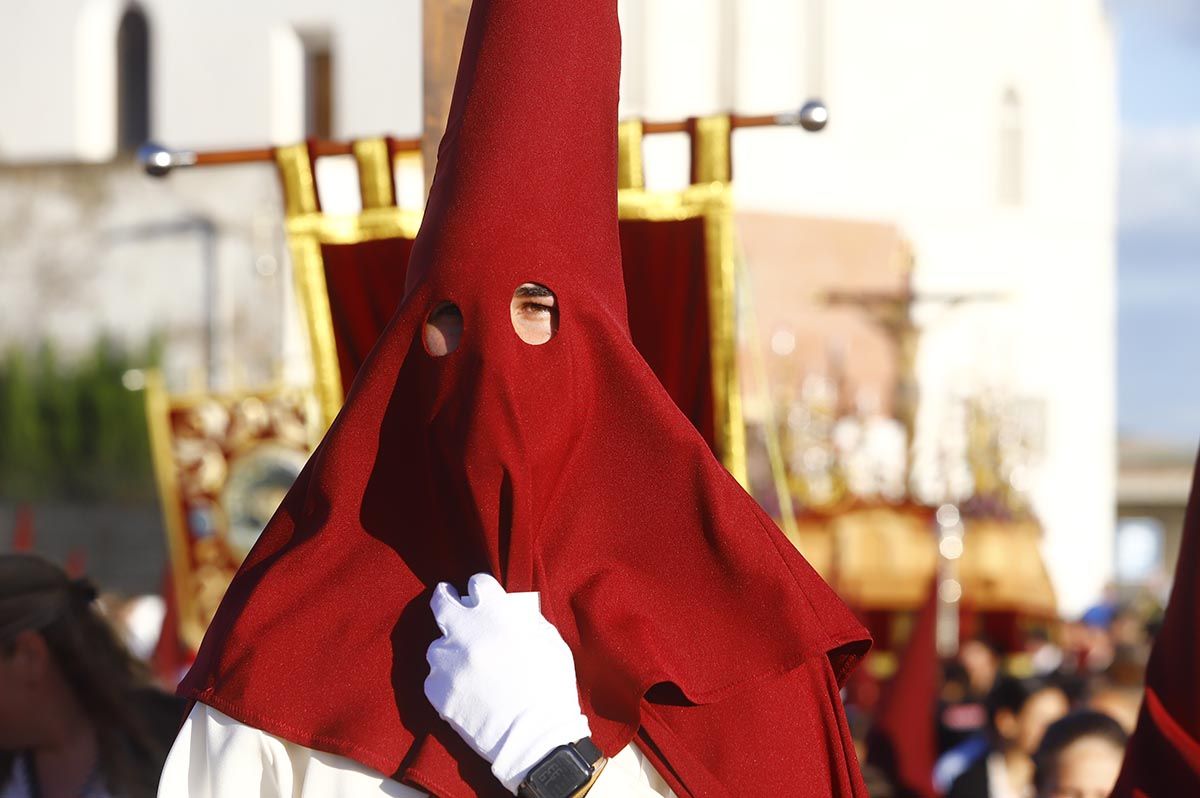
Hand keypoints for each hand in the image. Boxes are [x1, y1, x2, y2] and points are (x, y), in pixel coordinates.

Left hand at [424, 574, 591, 793]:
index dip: (481, 591)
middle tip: (449, 603)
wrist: (536, 737)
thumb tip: (508, 610)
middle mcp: (465, 630)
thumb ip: (523, 619)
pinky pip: (434, 678)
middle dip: (446, 599)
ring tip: (467, 667)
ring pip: (437, 646)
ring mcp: (448, 661)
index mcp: (496, 612)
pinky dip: (447, 682)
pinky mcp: (436, 690)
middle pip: (442, 602)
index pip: (478, 584)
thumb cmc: (550, 686)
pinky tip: (466, 691)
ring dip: (450, 651)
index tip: (481, 598)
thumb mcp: (548, 639)